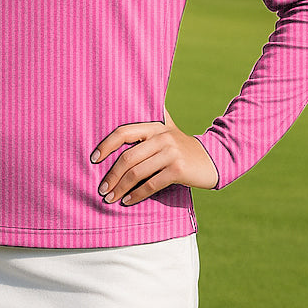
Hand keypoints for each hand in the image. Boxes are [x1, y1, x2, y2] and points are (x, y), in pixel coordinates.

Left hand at [92, 109, 218, 206]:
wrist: (214, 159)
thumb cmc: (182, 147)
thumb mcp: (168, 129)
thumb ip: (150, 123)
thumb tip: (125, 106)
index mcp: (154, 126)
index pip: (123, 132)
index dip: (106, 145)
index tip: (94, 159)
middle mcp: (161, 137)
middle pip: (128, 157)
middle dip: (112, 175)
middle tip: (102, 188)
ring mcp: (170, 153)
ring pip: (137, 172)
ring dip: (121, 187)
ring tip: (110, 198)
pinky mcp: (178, 170)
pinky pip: (151, 184)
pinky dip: (137, 194)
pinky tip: (128, 201)